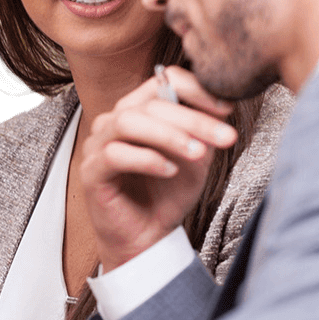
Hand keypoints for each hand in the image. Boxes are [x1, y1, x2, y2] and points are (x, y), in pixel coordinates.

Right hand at [78, 65, 237, 270]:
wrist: (147, 237)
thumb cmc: (167, 194)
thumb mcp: (196, 158)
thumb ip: (203, 132)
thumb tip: (222, 107)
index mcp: (139, 110)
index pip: (164, 82)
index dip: (196, 90)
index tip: (227, 108)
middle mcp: (114, 121)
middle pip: (151, 103)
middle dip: (193, 119)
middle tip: (225, 138)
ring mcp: (99, 144)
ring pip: (129, 122)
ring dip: (169, 136)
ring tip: (198, 154)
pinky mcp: (91, 170)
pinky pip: (116, 154)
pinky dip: (147, 159)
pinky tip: (169, 171)